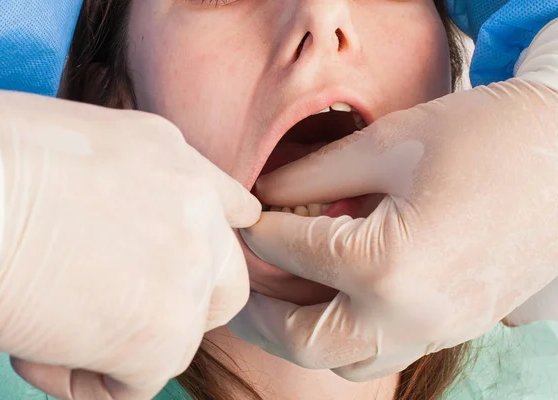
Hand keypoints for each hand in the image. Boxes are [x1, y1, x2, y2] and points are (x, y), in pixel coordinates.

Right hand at [0, 88, 260, 398]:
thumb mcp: (85, 148)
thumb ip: (134, 190)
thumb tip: (127, 237)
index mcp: (177, 162)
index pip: (233, 212)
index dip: (206, 248)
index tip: (177, 267)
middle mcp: (197, 213)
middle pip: (226, 286)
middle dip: (180, 311)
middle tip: (118, 312)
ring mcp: (188, 272)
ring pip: (178, 338)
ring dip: (117, 346)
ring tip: (43, 324)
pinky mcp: (163, 334)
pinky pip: (137, 383)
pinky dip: (85, 380)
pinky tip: (34, 347)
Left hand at [230, 78, 557, 380]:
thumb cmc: (483, 139)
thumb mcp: (387, 145)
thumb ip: (313, 174)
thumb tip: (264, 194)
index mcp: (388, 267)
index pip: (292, 253)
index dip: (256, 230)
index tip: (242, 214)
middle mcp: (410, 317)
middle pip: (304, 342)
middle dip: (260, 311)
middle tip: (238, 277)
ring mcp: (435, 330)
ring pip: (343, 361)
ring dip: (299, 329)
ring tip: (279, 288)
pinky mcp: (450, 327)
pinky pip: (380, 349)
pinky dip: (342, 329)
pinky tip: (331, 292)